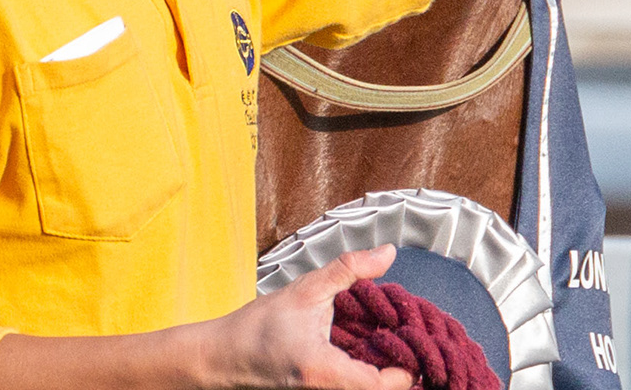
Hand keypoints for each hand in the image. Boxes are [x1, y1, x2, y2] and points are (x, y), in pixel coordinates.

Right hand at [186, 247, 410, 389]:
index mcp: (326, 373)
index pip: (384, 385)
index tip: (409, 340)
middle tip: (402, 339)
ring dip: (378, 371)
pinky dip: (360, 374)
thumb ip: (350, 270)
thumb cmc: (256, 331)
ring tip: (383, 344)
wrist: (221, 359)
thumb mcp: (306, 290)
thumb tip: (387, 253)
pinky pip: (349, 389)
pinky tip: (360, 353)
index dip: (405, 366)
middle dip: (396, 368)